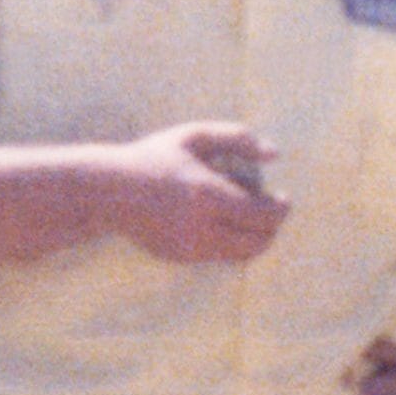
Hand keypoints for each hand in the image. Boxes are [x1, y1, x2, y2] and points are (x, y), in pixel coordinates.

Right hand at [113, 123, 287, 263]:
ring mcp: (190, 247)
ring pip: (242, 254)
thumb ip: (237, 138)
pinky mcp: (181, 258)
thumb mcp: (194, 136)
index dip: (281, 209)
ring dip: (257, 239)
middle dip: (273, 227)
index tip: (285, 198)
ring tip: (254, 219)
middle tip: (274, 210)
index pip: (261, 214)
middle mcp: (199, 226)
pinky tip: (228, 224)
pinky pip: (221, 256)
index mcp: (205, 193)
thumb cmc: (155, 157)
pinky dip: (234, 244)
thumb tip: (275, 154)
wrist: (111, 192)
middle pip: (257, 240)